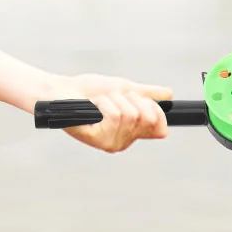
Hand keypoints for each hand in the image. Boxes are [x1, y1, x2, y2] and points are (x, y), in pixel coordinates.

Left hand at [52, 73, 171, 152]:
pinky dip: (104, 103)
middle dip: (132, 99)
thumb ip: (147, 94)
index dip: (156, 110)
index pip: (160, 128)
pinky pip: (114, 116)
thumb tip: (169, 94)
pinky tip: (92, 106)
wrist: (62, 91)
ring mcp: (110, 143)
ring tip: (99, 101)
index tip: (141, 99)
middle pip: (147, 117)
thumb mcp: (124, 89)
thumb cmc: (89, 91)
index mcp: (132, 133)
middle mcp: (123, 141)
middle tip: (114, 97)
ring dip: (114, 99)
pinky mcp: (96, 140)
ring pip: (129, 114)